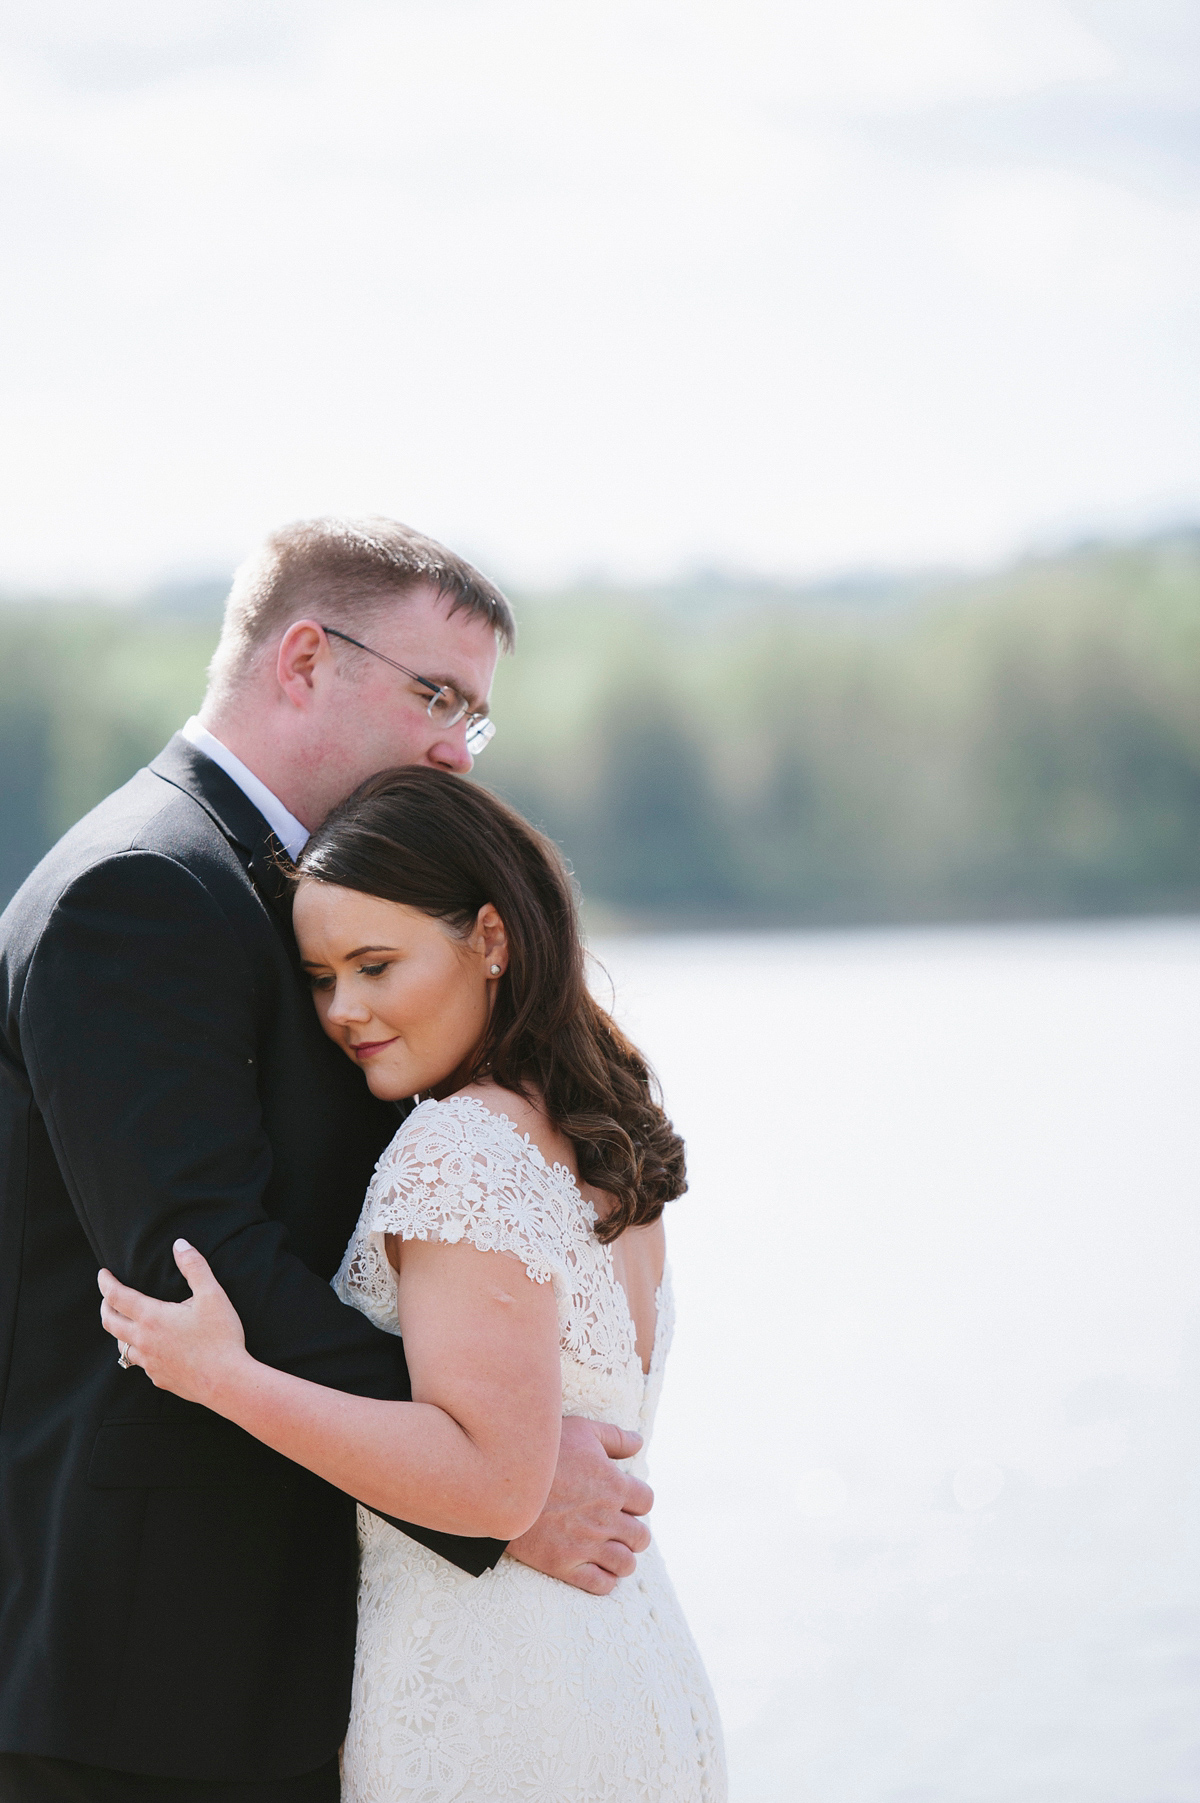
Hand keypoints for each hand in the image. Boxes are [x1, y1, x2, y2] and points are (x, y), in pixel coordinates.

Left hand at [98, 1240, 247, 1405]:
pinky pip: (141, 1363)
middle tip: (107, 1297)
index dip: (106, 1283)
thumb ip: (194, 1267)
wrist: (227, 1382)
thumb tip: (179, 1244)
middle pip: (110, 1322)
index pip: (117, 1296)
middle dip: (105, 1306)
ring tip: (127, 1322)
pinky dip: (140, 1351)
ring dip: (120, 1330)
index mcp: (152, 1317)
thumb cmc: (221, 1337)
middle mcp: (143, 1341)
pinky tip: (152, 1349)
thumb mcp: (212, 1295)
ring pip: (122, 1345)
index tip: (102, 1274)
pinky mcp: (159, 1378)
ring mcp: (149, 1363)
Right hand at [506, 1415, 652, 1595]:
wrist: (500, 1479)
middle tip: (617, 1529)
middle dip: (632, 1533)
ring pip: (625, 1564)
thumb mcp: (582, 1430)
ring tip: (609, 1551)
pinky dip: (604, 1580)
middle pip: (640, 1537)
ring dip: (621, 1559)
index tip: (623, 1502)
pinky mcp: (564, 1564)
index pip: (646, 1502)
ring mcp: (586, 1544)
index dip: (637, 1502)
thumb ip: (615, 1438)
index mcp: (613, 1485)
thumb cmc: (544, 1451)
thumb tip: (639, 1442)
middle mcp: (605, 1517)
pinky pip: (600, 1584)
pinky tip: (595, 1568)